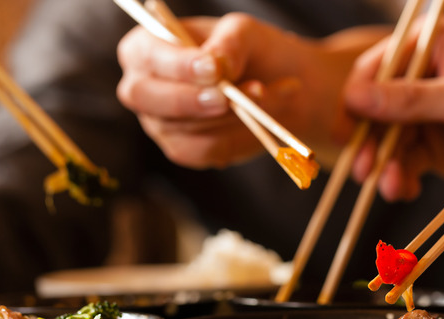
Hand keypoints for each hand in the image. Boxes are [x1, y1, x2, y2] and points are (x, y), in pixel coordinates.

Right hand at [117, 13, 372, 168]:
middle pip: (146, 102)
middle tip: (235, 98)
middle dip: (195, 103)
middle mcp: (150, 87)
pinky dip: (239, 144)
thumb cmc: (272, 55)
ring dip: (232, 122)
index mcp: (153, 46)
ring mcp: (167, 124)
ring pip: (180, 135)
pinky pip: (205, 156)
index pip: (141, 56)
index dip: (173, 66)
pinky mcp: (193, 152)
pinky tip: (264, 128)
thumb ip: (232, 44)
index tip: (214, 70)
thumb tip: (211, 66)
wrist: (302, 92)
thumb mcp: (255, 37)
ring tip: (277, 98)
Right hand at [343, 18, 443, 200]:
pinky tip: (406, 188)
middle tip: (363, 171)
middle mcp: (421, 76)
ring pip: (388, 140)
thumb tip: (355, 97)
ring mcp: (425, 111)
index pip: (374, 70)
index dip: (355, 101)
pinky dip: (403, 176)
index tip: (346, 133)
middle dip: (370, 143)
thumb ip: (411, 98)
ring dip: (386, 166)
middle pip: (375, 110)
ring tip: (392, 187)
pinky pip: (406, 160)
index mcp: (429, 46)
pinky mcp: (432, 142)